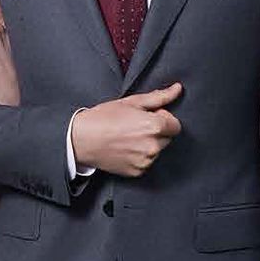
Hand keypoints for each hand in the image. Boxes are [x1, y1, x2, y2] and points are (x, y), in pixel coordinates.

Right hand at [68, 82, 182, 176]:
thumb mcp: (132, 102)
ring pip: (156, 151)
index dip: (162, 119)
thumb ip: (159, 96)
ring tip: (127, 137)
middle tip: (134, 126)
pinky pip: (146, 162)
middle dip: (156, 132)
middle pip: (167, 138)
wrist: (82, 139)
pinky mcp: (137, 172)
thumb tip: (178, 89)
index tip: (147, 116)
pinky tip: (124, 148)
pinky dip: (139, 156)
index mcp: (155, 127)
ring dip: (148, 144)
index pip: (175, 125)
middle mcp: (153, 146)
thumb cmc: (104, 117)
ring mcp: (146, 161)